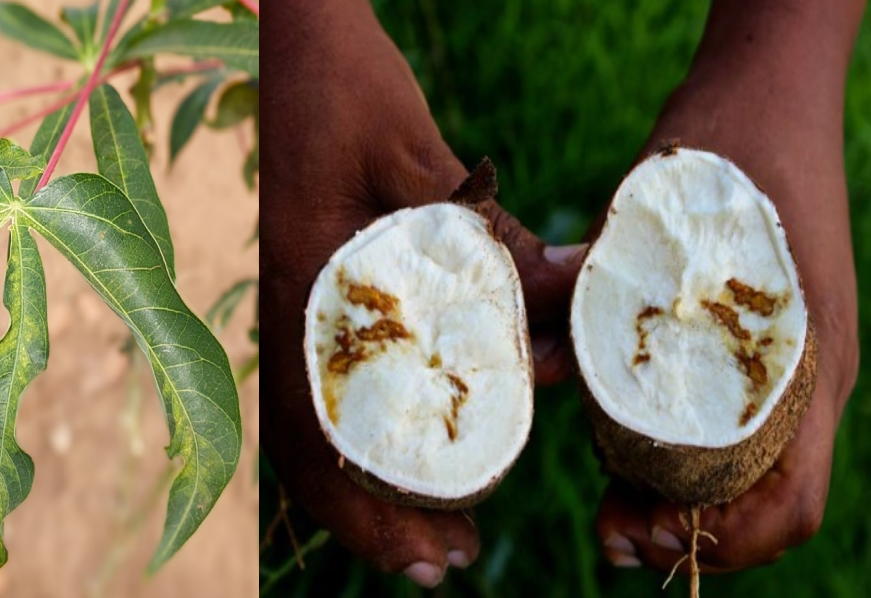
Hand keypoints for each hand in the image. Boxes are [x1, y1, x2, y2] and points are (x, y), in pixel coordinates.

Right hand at [263, 0, 582, 586]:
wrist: (291, 44)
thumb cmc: (342, 89)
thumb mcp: (419, 154)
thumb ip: (482, 229)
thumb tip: (568, 290)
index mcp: (302, 294)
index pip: (320, 434)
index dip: (369, 507)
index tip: (436, 552)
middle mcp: (287, 315)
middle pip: (314, 450)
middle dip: (374, 519)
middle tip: (445, 566)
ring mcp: (291, 306)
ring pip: (315, 425)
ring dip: (365, 487)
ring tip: (428, 535)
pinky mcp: (309, 289)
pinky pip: (323, 382)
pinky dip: (361, 432)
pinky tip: (408, 446)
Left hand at [595, 0, 862, 571]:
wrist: (768, 87)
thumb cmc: (721, 147)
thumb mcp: (652, 219)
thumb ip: (595, 290)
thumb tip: (542, 364)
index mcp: (803, 362)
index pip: (788, 504)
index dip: (718, 542)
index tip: (640, 533)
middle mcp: (810, 378)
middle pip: (769, 506)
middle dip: (690, 535)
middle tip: (609, 532)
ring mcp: (796, 365)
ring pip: (754, 475)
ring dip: (687, 504)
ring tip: (612, 507)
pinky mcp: (771, 348)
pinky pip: (743, 431)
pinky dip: (690, 460)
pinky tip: (628, 446)